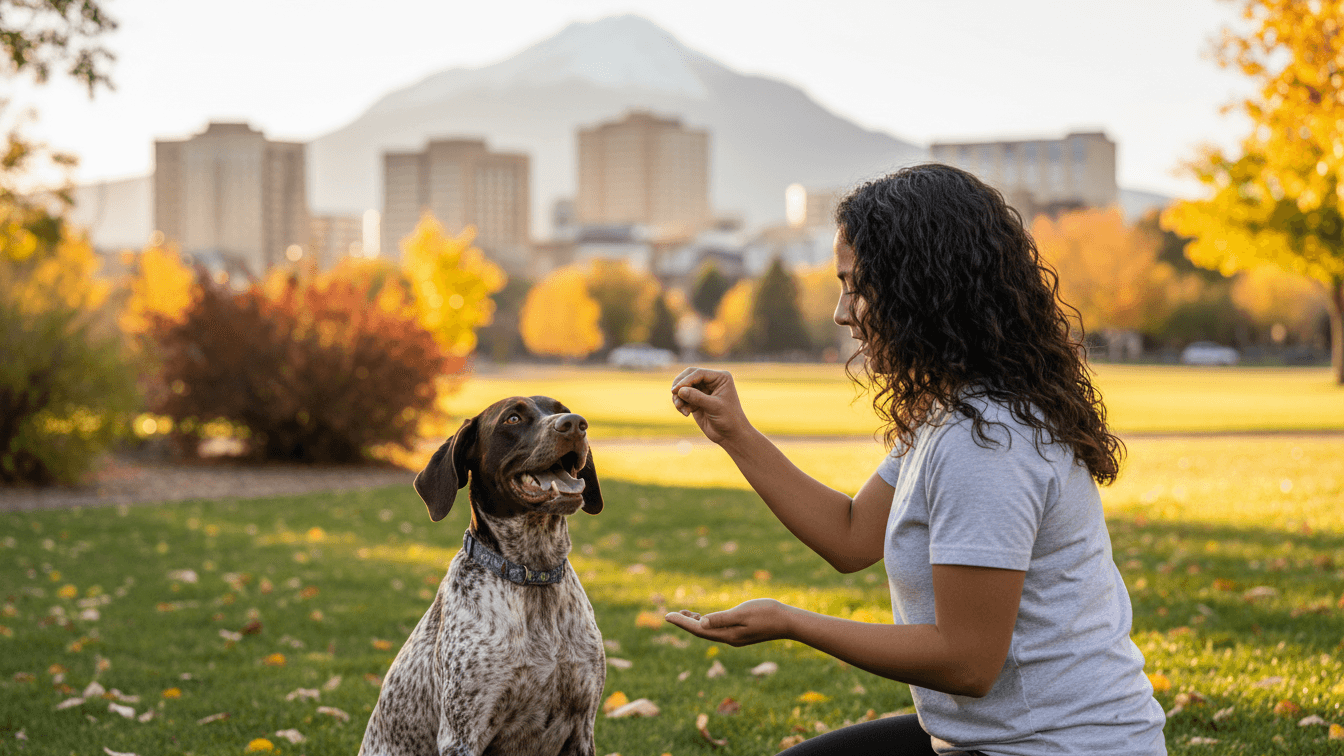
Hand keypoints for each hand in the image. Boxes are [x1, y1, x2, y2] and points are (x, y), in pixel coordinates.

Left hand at [663, 599, 792, 646]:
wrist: (789, 622)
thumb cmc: (767, 613)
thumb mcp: (742, 613)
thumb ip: (721, 618)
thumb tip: (701, 622)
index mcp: (728, 635)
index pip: (698, 629)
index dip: (682, 622)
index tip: (667, 615)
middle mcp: (730, 639)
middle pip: (701, 632)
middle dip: (685, 623)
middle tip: (670, 615)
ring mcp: (736, 638)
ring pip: (709, 631)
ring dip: (696, 622)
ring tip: (685, 613)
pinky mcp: (742, 634)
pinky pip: (718, 630)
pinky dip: (708, 622)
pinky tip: (707, 616)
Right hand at [670, 367, 749, 444]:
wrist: (730, 435)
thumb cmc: (729, 419)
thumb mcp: (714, 407)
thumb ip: (697, 398)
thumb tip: (679, 390)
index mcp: (720, 378)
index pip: (698, 373)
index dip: (686, 380)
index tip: (676, 390)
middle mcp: (711, 381)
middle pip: (688, 376)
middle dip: (680, 386)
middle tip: (673, 394)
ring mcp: (703, 391)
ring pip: (683, 387)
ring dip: (678, 397)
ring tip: (680, 407)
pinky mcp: (696, 400)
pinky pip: (683, 397)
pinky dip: (681, 404)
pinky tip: (686, 413)